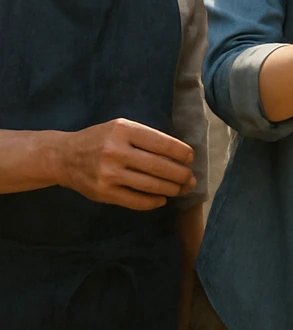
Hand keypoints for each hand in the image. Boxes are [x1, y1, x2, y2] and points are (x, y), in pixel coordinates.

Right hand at [58, 119, 194, 210]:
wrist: (64, 157)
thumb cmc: (101, 139)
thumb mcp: (122, 127)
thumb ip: (146, 137)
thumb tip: (179, 154)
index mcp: (124, 130)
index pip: (161, 143)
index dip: (180, 152)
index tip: (191, 158)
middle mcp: (116, 151)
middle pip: (158, 166)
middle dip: (180, 174)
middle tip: (191, 178)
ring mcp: (108, 174)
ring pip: (149, 185)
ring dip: (170, 189)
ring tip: (181, 189)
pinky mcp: (103, 193)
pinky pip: (134, 200)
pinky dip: (152, 202)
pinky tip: (162, 199)